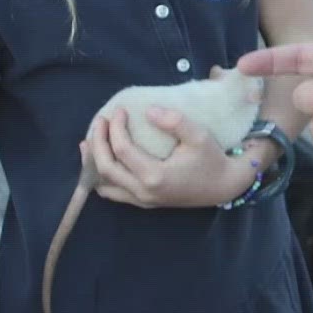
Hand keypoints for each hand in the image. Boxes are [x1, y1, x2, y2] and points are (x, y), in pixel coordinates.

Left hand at [84, 108, 253, 207]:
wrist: (224, 187)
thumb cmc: (212, 160)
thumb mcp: (199, 136)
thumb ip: (175, 121)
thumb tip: (148, 110)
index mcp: (155, 176)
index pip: (122, 150)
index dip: (115, 127)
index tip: (119, 110)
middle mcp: (143, 193)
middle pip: (106, 168)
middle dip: (97, 142)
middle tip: (100, 121)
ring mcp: (142, 201)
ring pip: (105, 185)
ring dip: (93, 163)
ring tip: (88, 142)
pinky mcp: (144, 203)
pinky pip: (114, 193)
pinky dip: (102, 177)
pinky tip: (100, 163)